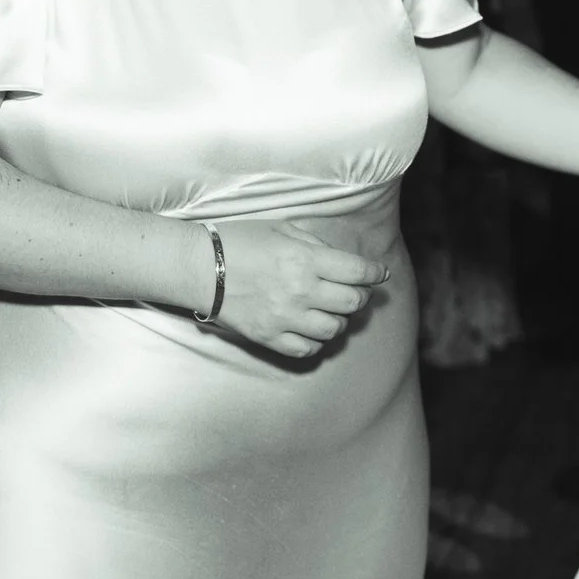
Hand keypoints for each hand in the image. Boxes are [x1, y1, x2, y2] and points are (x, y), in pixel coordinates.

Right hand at [200, 219, 393, 359]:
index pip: (357, 272)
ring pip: (334, 330)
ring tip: (331, 311)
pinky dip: (316, 341)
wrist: (198, 268)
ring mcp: (285, 318)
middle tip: (357, 291)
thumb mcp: (281, 228)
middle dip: (361, 296)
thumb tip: (343, 260)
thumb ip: (316, 244)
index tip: (380, 274)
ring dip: (340, 320)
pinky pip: (308, 349)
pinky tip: (312, 328)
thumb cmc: (239, 241)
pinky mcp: (269, 337)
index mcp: (305, 259)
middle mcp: (300, 291)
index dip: (375, 273)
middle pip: (353, 303)